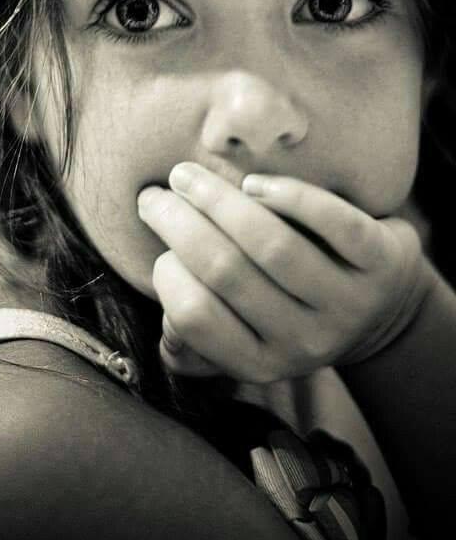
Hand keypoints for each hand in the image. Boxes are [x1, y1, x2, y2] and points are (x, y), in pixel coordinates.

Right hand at [137, 163, 432, 382]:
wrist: (384, 310)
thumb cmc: (291, 315)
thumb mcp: (248, 344)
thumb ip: (199, 347)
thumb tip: (167, 329)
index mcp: (263, 363)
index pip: (196, 317)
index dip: (166, 276)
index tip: (159, 245)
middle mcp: (306, 342)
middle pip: (226, 272)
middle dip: (179, 224)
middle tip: (155, 195)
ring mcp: (348, 304)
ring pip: (272, 244)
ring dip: (219, 200)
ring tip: (188, 176)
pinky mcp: (381, 263)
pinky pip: (332, 222)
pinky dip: (290, 195)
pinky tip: (255, 183)